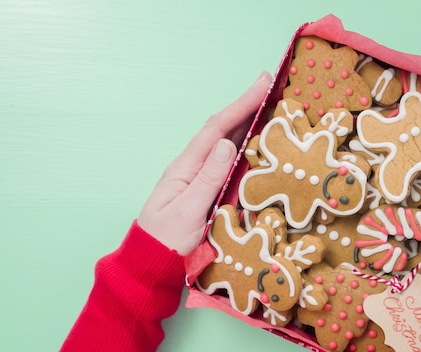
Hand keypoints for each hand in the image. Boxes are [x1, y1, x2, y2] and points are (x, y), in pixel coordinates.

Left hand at [137, 71, 272, 254]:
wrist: (150, 263)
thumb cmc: (166, 241)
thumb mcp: (187, 212)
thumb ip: (208, 178)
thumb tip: (227, 144)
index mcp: (185, 167)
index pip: (216, 129)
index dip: (240, 105)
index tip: (262, 84)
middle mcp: (192, 166)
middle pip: (222, 129)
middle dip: (247, 106)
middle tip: (270, 84)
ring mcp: (199, 177)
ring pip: (226, 143)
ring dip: (247, 122)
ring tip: (269, 104)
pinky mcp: (206, 189)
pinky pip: (229, 161)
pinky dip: (244, 145)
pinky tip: (256, 140)